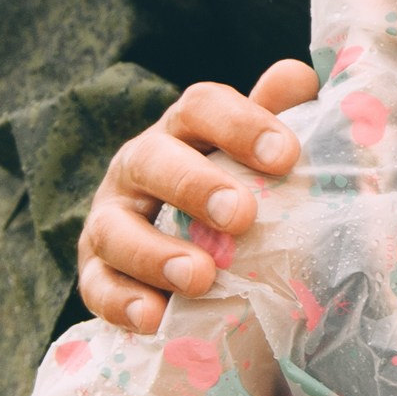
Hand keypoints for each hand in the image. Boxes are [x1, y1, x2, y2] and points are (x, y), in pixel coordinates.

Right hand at [78, 59, 318, 331]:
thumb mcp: (260, 155)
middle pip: (153, 160)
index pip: (202, 107)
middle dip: (195, 186)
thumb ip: (282, 117)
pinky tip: (154, 318)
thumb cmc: (236, 190)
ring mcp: (111, 219)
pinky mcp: (97, 272)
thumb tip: (300, 77)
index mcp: (185, 130)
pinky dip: (122, 302)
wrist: (191, 255)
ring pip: (115, 229)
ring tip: (199, 277)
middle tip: (242, 215)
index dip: (241, 125)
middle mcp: (139, 165)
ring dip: (155, 253)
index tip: (286, 156)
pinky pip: (96, 287)